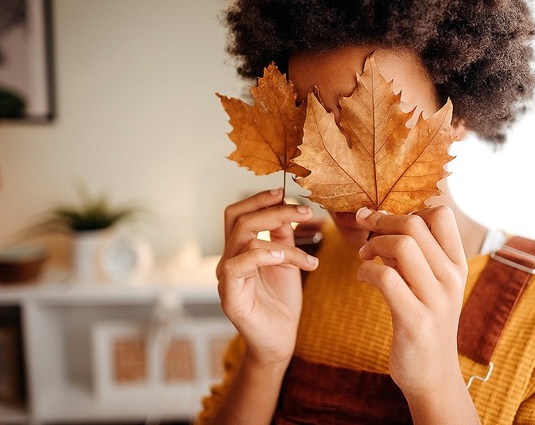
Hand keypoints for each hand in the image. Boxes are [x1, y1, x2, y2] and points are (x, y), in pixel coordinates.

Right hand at [217, 188, 318, 366]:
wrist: (280, 342)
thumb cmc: (281, 304)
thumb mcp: (287, 263)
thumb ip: (282, 238)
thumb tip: (286, 208)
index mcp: (239, 251)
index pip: (238, 214)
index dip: (259, 199)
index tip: (285, 192)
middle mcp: (228, 261)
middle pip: (238, 219)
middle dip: (272, 209)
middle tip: (304, 211)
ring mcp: (225, 278)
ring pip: (244, 239)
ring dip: (282, 241)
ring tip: (309, 255)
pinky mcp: (229, 297)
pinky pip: (236, 266)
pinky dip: (261, 256)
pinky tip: (282, 259)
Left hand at [355, 206, 468, 394]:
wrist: (433, 374)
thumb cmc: (424, 320)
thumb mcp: (429, 283)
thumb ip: (414, 254)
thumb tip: (381, 219)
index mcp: (457, 264)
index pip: (441, 214)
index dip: (408, 209)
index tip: (386, 221)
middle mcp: (451, 278)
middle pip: (415, 224)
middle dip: (381, 221)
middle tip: (365, 231)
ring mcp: (435, 300)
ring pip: (402, 246)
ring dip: (373, 245)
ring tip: (364, 256)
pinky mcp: (415, 320)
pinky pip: (386, 279)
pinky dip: (366, 271)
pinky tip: (363, 277)